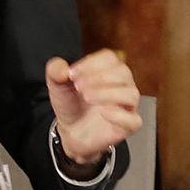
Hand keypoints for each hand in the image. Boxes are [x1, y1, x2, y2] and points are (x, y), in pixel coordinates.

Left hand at [47, 48, 141, 168]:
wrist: (70, 132)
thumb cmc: (70, 104)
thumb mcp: (57, 85)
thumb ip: (55, 71)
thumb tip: (62, 68)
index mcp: (108, 71)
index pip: (110, 58)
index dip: (91, 63)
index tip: (71, 73)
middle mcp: (121, 86)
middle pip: (123, 72)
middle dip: (100, 77)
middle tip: (78, 86)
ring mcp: (126, 106)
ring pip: (131, 94)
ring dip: (108, 93)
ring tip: (87, 97)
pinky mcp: (127, 126)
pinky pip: (134, 120)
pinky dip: (119, 115)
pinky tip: (103, 112)